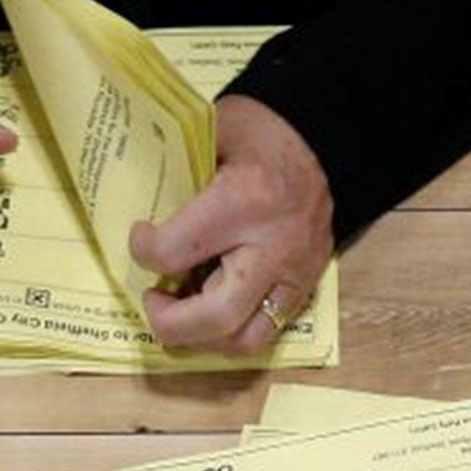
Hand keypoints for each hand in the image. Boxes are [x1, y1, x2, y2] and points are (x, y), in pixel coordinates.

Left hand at [128, 94, 332, 351]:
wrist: (329, 136)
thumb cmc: (262, 130)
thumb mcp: (210, 134)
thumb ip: (177, 179)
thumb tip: (145, 215)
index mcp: (244, 202)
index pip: (174, 252)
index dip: (143, 251)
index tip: (141, 236)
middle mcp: (273, 247)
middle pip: (215, 317)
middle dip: (168, 321)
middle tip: (153, 297)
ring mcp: (294, 273)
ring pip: (244, 340)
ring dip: (201, 337)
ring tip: (180, 310)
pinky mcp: (306, 286)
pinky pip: (266, 331)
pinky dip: (230, 331)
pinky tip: (210, 307)